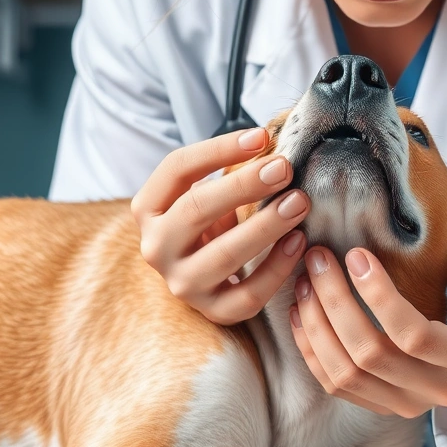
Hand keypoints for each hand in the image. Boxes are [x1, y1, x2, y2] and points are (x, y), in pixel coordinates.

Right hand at [131, 127, 308, 324]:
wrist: (199, 277)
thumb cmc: (207, 223)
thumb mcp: (202, 193)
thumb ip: (227, 171)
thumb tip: (271, 143)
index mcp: (148, 209)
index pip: (177, 169)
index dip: (219, 149)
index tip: (261, 137)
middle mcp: (157, 247)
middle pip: (196, 209)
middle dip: (243, 186)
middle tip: (283, 168)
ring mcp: (182, 283)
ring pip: (223, 256)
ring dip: (265, 227)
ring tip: (298, 202)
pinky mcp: (212, 310)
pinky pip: (247, 295)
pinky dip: (276, 269)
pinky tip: (298, 242)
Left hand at [288, 232, 446, 440]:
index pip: (415, 336)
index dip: (379, 296)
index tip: (356, 254)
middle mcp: (438, 391)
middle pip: (371, 356)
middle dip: (335, 303)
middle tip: (318, 258)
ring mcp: (407, 405)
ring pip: (346, 374)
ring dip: (317, 325)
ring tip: (305, 280)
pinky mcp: (383, 407)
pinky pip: (336, 386)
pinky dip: (312, 349)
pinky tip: (303, 311)